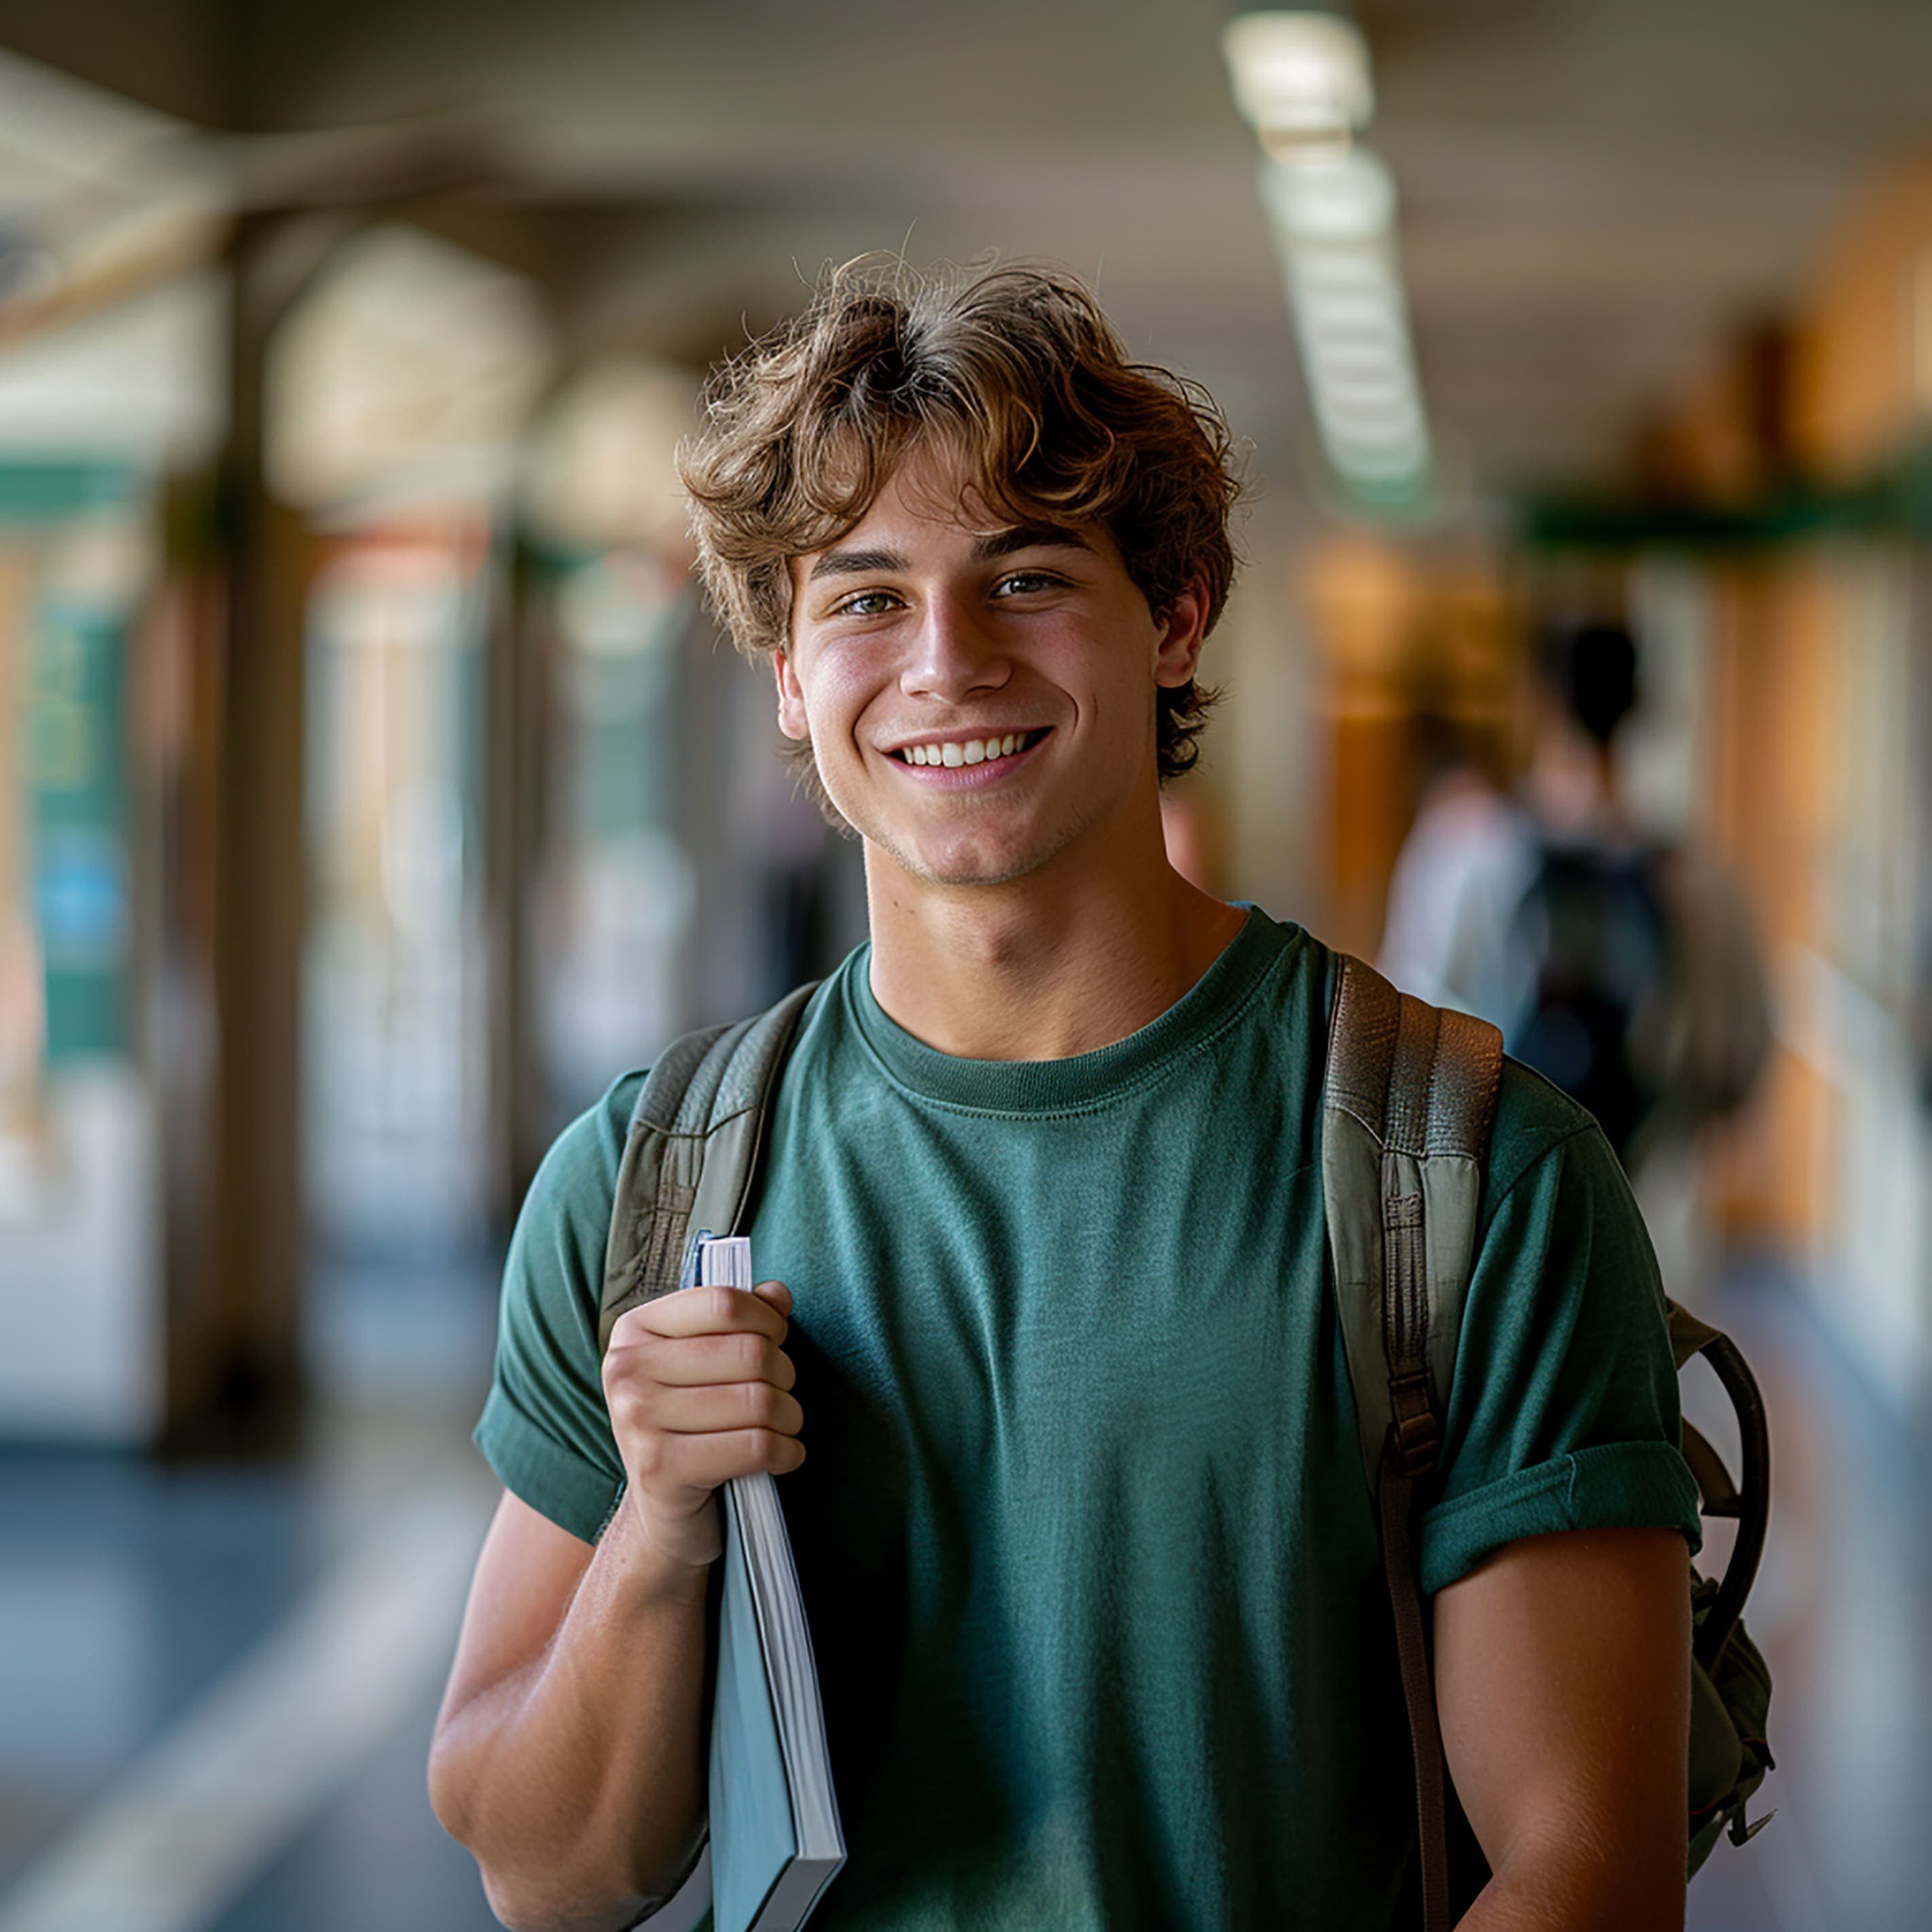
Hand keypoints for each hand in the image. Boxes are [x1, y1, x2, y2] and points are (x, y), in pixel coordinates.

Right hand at [601, 1281, 805, 1570]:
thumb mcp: (708, 1364)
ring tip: (783, 1427)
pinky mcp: (659, 1468)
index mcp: (634, 1330)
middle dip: (785, 1374)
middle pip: (750, 1351)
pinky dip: (786, 1452)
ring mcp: (636, 1419)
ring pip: (759, 1400)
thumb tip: (778, 1294)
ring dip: (790, 1416)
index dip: (767, 1320)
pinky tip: (783, 1456)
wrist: (663, 1515)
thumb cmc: (693, 1426)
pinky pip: (755, 1446)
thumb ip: (743, 1321)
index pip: (723, 1303)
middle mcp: (626, 1369)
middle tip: (782, 1394)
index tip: (776, 1340)